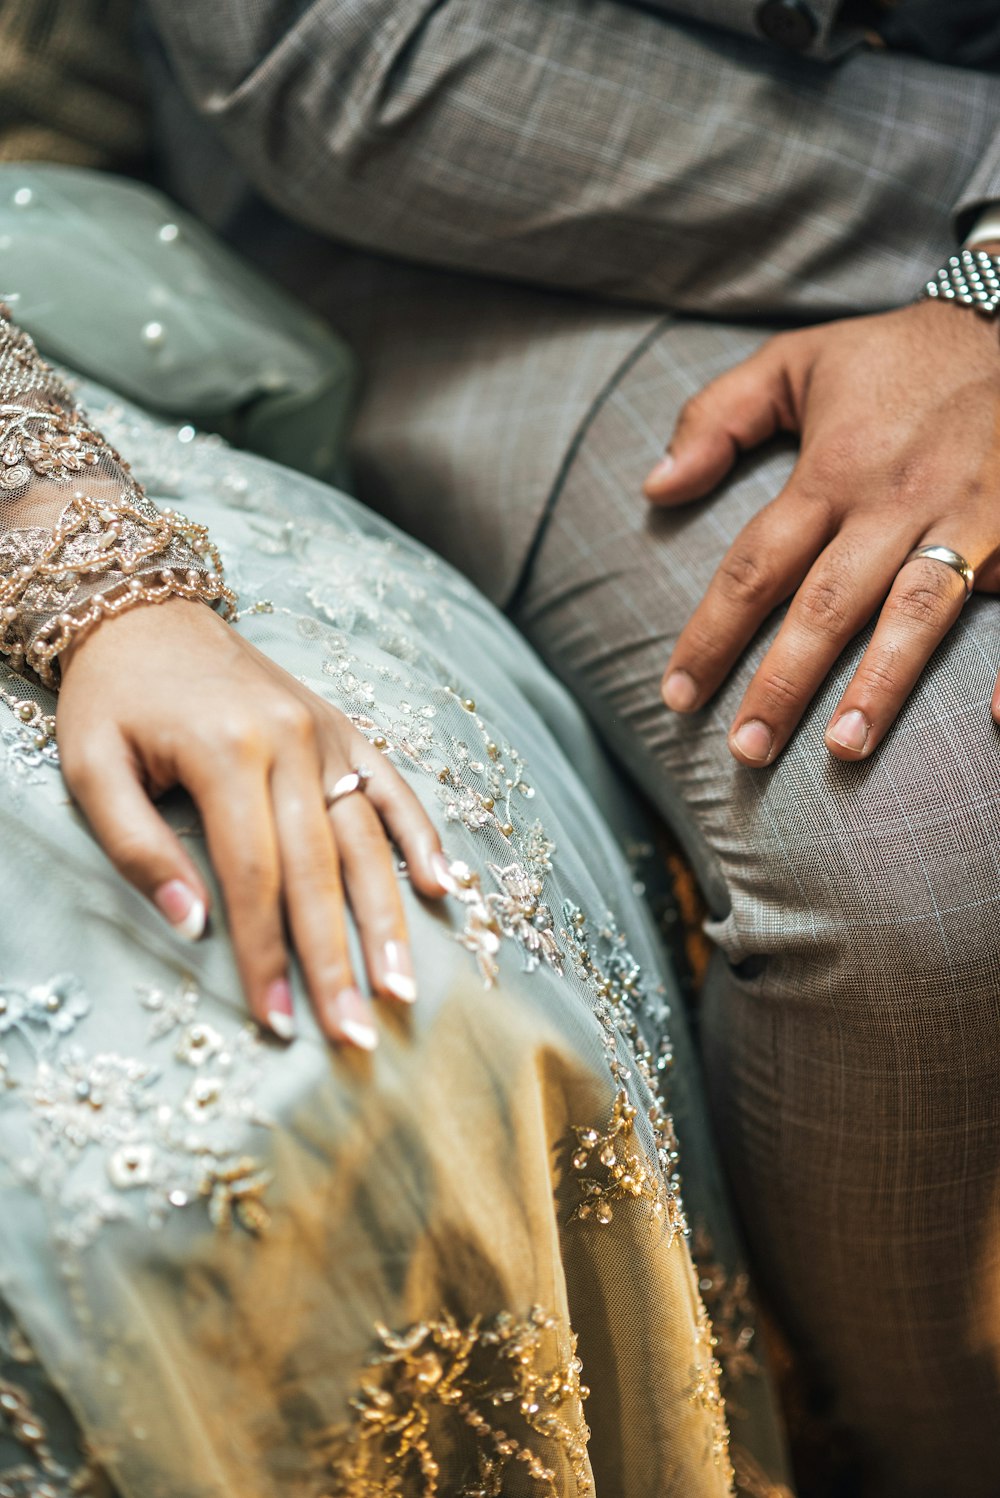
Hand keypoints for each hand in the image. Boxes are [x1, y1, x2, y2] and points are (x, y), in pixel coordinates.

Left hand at [57, 598, 449, 1046]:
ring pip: (368, 840)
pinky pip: (393, 788)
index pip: (255, 878)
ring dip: (388, 919)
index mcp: (226, 752)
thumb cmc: (112, 697)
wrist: (145, 608)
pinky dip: (422, 837)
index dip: (268, 957)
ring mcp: (326, 734)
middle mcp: (290, 742)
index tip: (280, 1024)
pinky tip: (444, 886)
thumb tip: (193, 926)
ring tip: (403, 986)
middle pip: (321, 872)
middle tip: (356, 1034)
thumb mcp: (92, 767)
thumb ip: (138, 848)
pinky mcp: (343, 730)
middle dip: (338, 961)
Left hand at [644, 297, 999, 764]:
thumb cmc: (892, 357)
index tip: (676, 698)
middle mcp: (894, 500)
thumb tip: (654, 488)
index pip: (754, 567)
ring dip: (880, 685)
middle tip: (746, 752)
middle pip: (826, 604)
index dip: (710, 636)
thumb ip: (716, 419)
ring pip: (917, 612)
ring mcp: (967, 516)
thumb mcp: (793, 363)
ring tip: (844, 750)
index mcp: (832, 470)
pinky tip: (995, 720)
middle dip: (783, 681)